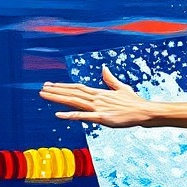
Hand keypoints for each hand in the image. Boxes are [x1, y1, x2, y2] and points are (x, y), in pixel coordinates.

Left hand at [40, 66, 156, 127]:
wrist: (144, 111)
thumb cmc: (134, 102)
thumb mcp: (122, 88)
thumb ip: (110, 79)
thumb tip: (104, 68)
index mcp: (100, 92)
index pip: (78, 88)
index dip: (64, 86)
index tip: (51, 85)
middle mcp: (96, 98)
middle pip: (72, 93)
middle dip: (56, 90)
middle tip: (41, 88)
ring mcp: (98, 108)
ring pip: (74, 101)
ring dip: (58, 98)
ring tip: (44, 95)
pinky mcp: (101, 118)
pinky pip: (82, 116)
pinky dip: (70, 115)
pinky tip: (58, 114)